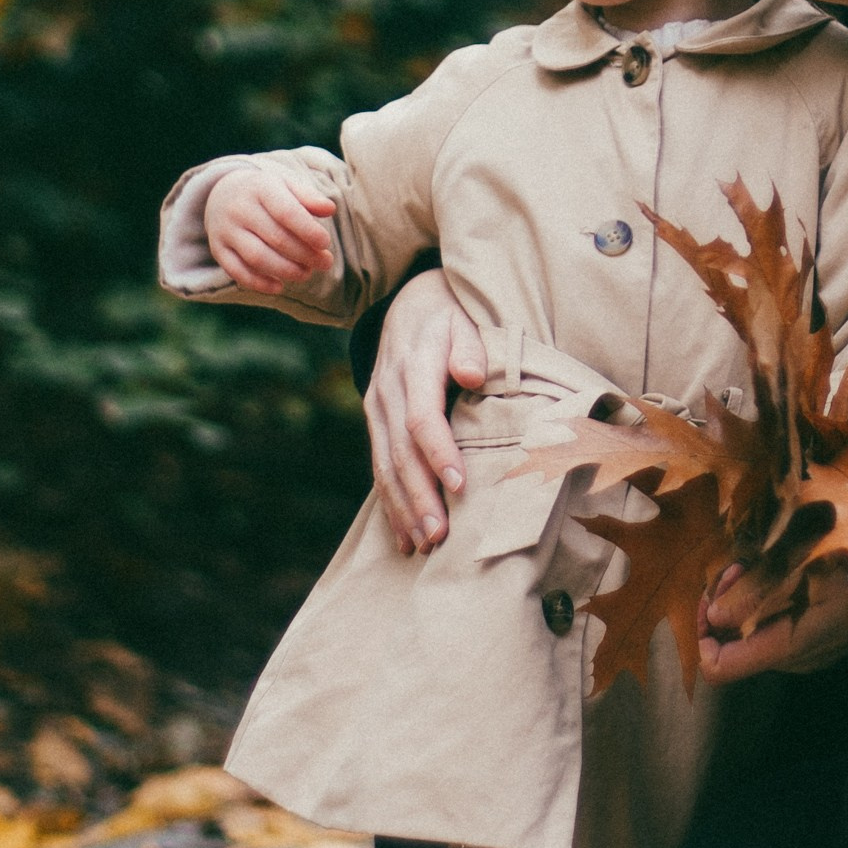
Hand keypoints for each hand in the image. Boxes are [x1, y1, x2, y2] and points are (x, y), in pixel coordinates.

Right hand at [206, 165, 334, 293]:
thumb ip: (309, 197)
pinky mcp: (218, 249)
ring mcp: (225, 230)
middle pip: (275, 237)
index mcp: (261, 188)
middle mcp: (240, 209)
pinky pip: (237, 271)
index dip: (308, 230)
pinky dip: (259, 283)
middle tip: (326, 263)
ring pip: (257, 257)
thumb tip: (330, 209)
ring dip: (286, 270)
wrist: (222, 193)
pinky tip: (279, 286)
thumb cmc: (266, 192)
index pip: (286, 212)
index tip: (326, 243)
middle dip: (305, 254)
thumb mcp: (287, 185)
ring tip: (306, 273)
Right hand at [364, 266, 487, 555]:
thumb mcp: (464, 316)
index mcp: (413, 364)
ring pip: (384, 464)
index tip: (460, 485)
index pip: (422, 416)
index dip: (439, 452)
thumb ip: (470, 345)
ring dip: (403, 508)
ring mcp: (376, 407)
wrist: (411, 301)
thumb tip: (472, 375)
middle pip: (399, 451)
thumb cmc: (452, 312)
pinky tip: (403, 536)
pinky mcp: (375, 419)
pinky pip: (379, 465)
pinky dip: (390, 502)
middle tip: (440, 536)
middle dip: (419, 496)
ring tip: (422, 545)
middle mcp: (387, 390)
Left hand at [697, 558, 847, 683]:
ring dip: (747, 600)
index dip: (702, 630)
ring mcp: (817, 651)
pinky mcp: (829, 637)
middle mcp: (802, 657)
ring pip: (757, 637)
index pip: (720, 668)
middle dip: (725, 604)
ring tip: (760, 560)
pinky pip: (781, 630)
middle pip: (735, 649)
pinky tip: (784, 569)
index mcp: (794, 641)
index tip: (712, 588)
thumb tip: (715, 615)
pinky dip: (769, 602)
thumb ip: (758, 582)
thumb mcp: (808, 548)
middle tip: (739, 563)